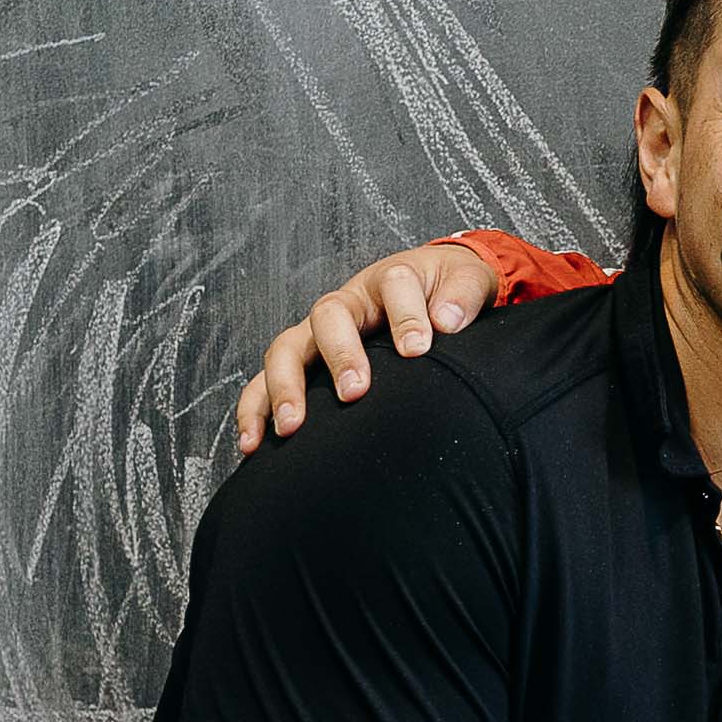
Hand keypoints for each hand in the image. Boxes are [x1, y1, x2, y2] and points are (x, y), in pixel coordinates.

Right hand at [232, 240, 501, 449]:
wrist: (431, 287)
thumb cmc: (446, 288)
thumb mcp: (467, 281)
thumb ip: (463, 297)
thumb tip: (447, 320)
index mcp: (391, 279)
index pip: (394, 286)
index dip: (404, 316)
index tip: (418, 349)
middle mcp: (348, 303)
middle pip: (328, 316)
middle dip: (339, 354)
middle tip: (354, 392)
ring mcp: (319, 332)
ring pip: (288, 348)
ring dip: (285, 387)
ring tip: (290, 427)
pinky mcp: (306, 361)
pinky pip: (266, 382)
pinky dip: (255, 410)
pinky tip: (253, 443)